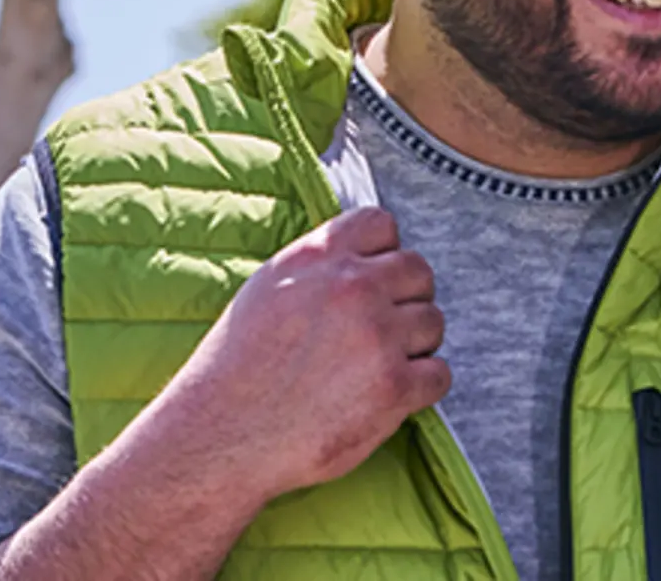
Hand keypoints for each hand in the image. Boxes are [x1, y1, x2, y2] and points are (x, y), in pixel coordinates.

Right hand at [127, 207, 450, 501]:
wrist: (221, 436)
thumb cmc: (236, 370)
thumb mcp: (266, 291)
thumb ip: (317, 269)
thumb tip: (359, 258)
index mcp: (316, 257)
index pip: (379, 224)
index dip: (383, 253)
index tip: (375, 279)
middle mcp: (351, 287)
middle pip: (418, 272)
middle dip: (405, 299)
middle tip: (379, 330)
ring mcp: (377, 335)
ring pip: (433, 322)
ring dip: (414, 345)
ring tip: (374, 367)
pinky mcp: (394, 385)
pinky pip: (439, 374)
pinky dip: (420, 388)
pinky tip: (386, 396)